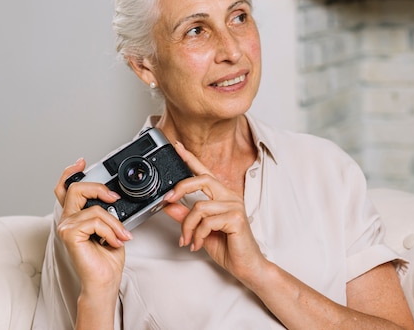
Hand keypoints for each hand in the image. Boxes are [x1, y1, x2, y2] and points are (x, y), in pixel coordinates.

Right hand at [54, 159, 132, 292]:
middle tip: (114, 198)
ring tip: (120, 236)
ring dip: (114, 223)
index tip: (82, 162)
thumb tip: (114, 197)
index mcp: (75, 215)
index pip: (65, 189)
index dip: (70, 172)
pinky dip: (110, 230)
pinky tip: (112, 241)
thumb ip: (106, 210)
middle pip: (76, 189)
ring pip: (95, 209)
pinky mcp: (69, 234)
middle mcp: (67, 219)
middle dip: (99, 189)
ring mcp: (66, 227)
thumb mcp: (111, 226)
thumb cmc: (107, 256)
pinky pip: (95, 220)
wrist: (105, 278)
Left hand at [163, 142, 267, 282]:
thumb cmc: (229, 248)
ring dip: (188, 227)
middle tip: (167, 200)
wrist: (247, 266)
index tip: (177, 147)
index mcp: (222, 196)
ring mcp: (234, 206)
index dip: (190, 159)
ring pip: (199, 207)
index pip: (204, 173)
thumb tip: (169, 205)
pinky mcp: (236, 218)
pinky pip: (207, 221)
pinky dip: (198, 235)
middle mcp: (230, 197)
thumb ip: (186, 216)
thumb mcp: (200, 230)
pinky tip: (199, 244)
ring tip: (188, 240)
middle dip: (180, 189)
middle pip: (202, 180)